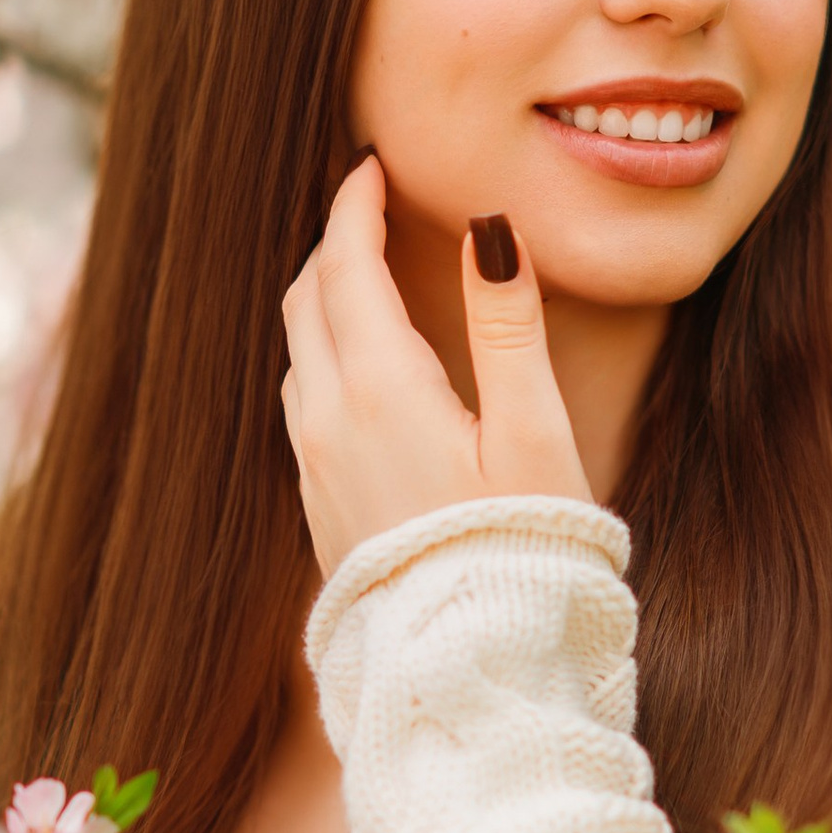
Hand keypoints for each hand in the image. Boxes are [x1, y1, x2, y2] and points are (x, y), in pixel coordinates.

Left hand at [281, 154, 591, 580]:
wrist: (472, 666)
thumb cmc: (519, 549)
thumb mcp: (533, 431)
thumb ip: (508, 326)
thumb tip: (488, 231)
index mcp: (381, 389)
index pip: (346, 266)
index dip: (354, 206)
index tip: (371, 166)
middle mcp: (329, 421)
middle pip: (307, 301)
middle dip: (333, 245)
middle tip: (369, 209)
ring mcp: (315, 467)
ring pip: (299, 353)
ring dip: (324, 302)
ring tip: (367, 278)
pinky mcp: (319, 507)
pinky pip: (303, 405)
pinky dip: (324, 357)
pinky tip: (363, 369)